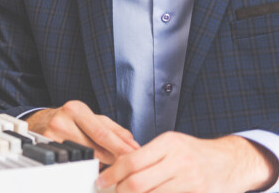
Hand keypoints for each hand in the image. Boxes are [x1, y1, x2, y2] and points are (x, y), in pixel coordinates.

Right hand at [26, 100, 138, 164]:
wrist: (40, 121)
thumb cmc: (70, 119)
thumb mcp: (92, 117)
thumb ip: (114, 130)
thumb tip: (133, 144)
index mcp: (75, 109)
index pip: (102, 132)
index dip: (119, 146)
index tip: (134, 155)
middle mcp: (61, 121)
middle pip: (94, 148)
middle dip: (113, 158)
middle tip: (126, 165)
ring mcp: (51, 136)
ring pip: (84, 157)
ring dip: (100, 163)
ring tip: (108, 164)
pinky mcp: (46, 150)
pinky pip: (73, 162)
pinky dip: (86, 165)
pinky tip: (91, 165)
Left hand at [97, 132, 278, 191]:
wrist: (230, 162)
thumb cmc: (195, 153)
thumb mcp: (172, 144)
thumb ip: (147, 154)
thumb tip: (117, 166)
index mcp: (168, 144)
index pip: (131, 161)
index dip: (112, 174)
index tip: (101, 180)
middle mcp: (179, 162)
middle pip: (138, 182)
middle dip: (120, 190)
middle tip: (112, 192)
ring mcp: (190, 181)